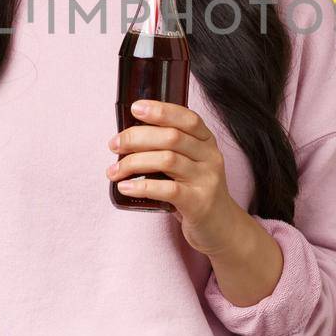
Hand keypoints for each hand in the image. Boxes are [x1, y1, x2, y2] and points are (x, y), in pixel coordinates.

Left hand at [106, 99, 247, 256]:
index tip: (135, 108)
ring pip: (167, 160)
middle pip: (172, 137)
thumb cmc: (195, 191)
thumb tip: (127, 137)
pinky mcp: (199, 203)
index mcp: (206, 141)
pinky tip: (125, 187)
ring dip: (134, 162)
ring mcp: (207, 180)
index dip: (161, 110)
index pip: (187, 118)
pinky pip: (168, 190)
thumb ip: (169, 148)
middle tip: (114, 145)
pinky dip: (142, 186)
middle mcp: (210, 157)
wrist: (221, 227)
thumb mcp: (189, 163)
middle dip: (137, 137)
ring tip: (113, 171)